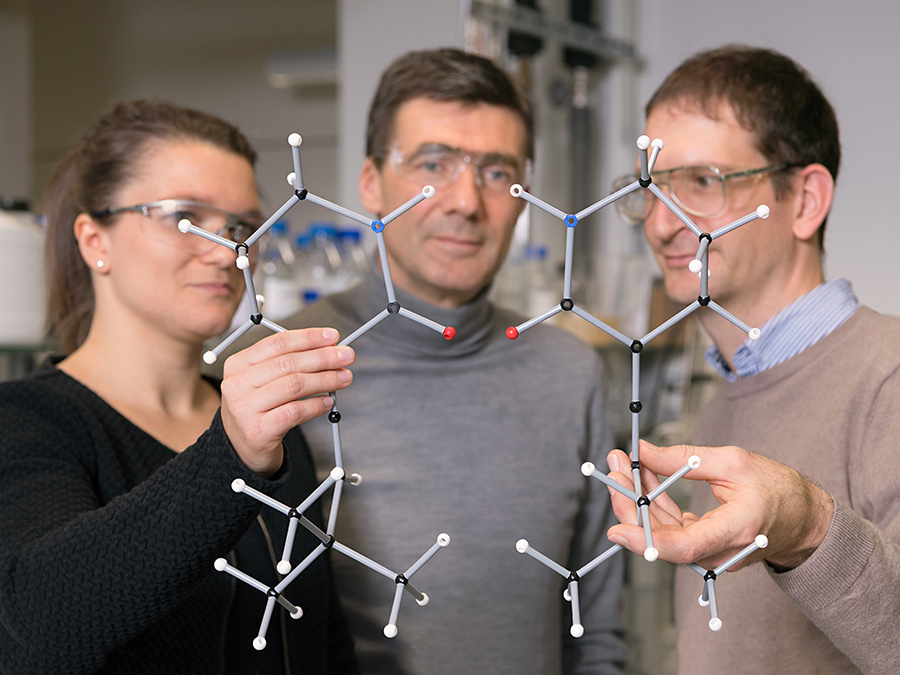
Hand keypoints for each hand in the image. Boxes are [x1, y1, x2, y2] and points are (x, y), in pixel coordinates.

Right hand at [219, 328, 354, 476]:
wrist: (242, 447)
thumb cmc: (259, 408)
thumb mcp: (264, 379)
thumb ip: (290, 363)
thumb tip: (330, 350)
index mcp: (238, 363)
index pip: (278, 343)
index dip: (309, 337)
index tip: (333, 337)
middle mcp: (237, 384)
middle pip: (288, 363)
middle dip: (323, 357)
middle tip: (346, 356)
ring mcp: (245, 408)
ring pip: (294, 385)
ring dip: (325, 380)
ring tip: (344, 378)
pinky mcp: (258, 430)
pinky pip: (295, 412)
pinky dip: (316, 405)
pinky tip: (329, 402)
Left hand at [605, 440, 833, 570]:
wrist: (801, 517)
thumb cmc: (775, 488)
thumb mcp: (732, 462)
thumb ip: (684, 458)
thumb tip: (642, 451)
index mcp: (734, 531)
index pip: (682, 546)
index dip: (644, 540)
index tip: (616, 528)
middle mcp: (718, 551)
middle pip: (660, 538)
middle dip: (630, 501)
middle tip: (615, 465)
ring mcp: (708, 552)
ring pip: (659, 530)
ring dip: (637, 497)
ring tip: (623, 462)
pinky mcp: (701, 546)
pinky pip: (668, 526)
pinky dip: (652, 501)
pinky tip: (643, 475)